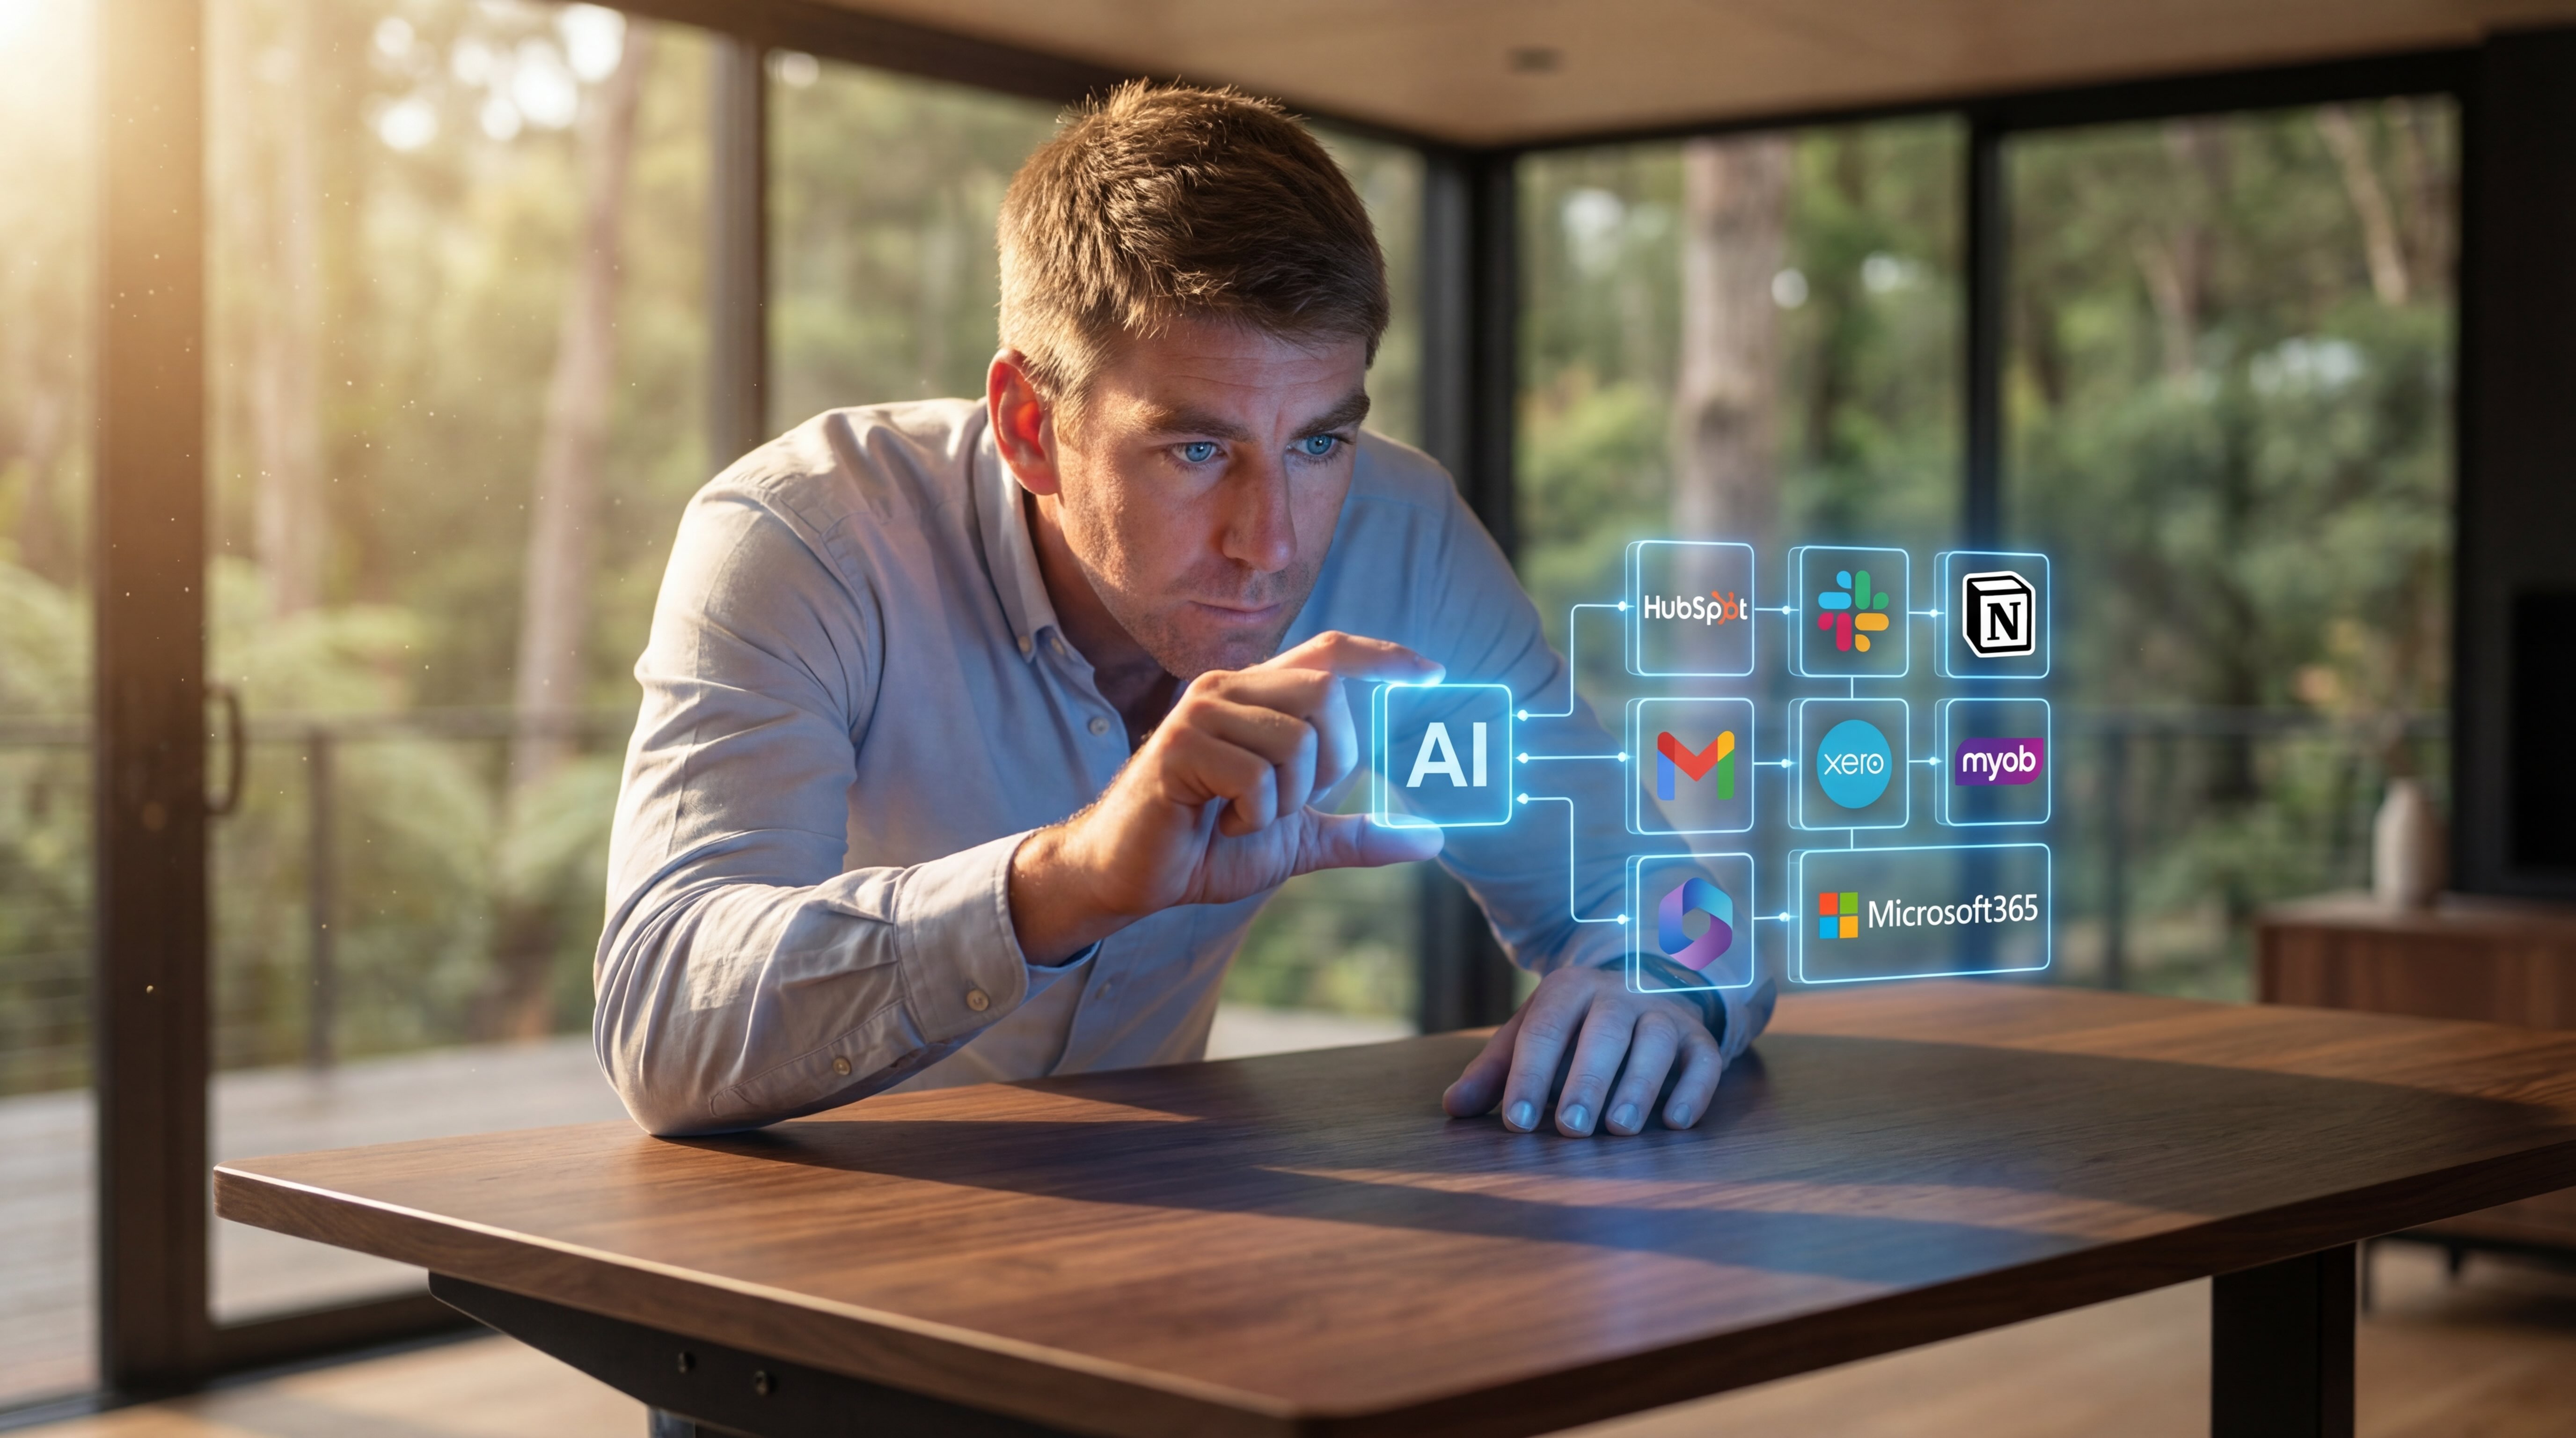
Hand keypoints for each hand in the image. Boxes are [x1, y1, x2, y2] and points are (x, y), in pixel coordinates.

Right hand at [1009, 631, 1444, 962]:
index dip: (1384, 656)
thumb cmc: (1206, 846)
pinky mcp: (1181, 746)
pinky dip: (1253, 817)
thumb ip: (1359, 833)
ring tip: (1244, 816)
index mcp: (1257, 695)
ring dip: (1286, 799)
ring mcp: (1203, 712)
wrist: (1131, 875)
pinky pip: (1257, 777)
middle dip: (1333, 761)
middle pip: (1327, 693)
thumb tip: (1432, 839)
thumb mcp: (1297, 837)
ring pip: (1297, 740)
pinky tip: (1218, 822)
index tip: (1433, 673)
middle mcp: (1229, 688)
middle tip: (1290, 800)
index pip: (1330, 652)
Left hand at [1442, 967, 1723, 1135]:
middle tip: (1570, 1129)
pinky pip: (1704, 1060)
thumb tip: (1453, 1107)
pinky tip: (1676, 1122)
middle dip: (1586, 1081)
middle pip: (1604, 1031)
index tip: (1515, 1123)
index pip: (1544, 1029)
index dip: (1528, 1075)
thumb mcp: (1531, 1037)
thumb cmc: (1574, 1029)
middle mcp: (1619, 994)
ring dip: (1639, 1086)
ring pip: (1656, 1042)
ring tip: (1620, 1129)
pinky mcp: (1699, 1038)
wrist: (1642, 990)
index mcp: (1569, 990)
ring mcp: (1662, 1013)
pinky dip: (1694, 1090)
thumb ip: (1494, 1071)